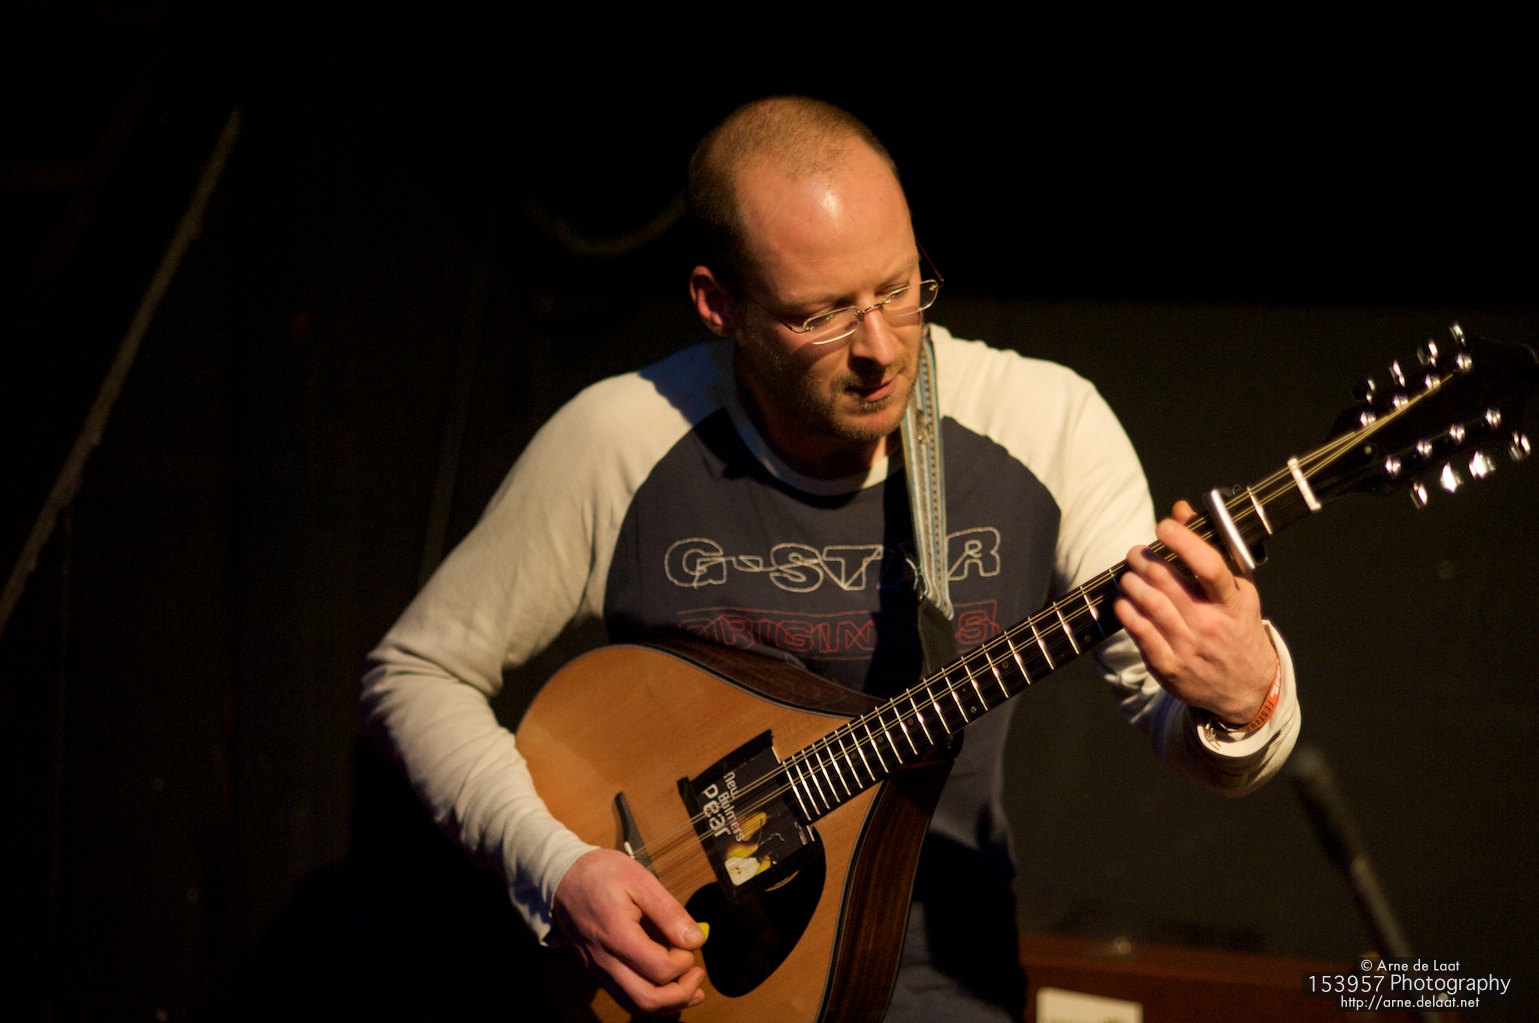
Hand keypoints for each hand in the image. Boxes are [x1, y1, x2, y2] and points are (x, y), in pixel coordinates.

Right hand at [551, 848, 707, 1014]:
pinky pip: (624, 996)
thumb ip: (669, 912)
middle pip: (646, 1000)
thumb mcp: (640, 880)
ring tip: (691, 989)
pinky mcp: (597, 970)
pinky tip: (668, 987)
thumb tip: (696, 940)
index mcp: (617, 935)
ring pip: (634, 1005)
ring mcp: (598, 969)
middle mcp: (605, 960)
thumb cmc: (602, 873)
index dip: (683, 961)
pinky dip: (650, 998)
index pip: (659, 969)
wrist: (562, 878)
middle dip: (680, 995)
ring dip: (667, 1003)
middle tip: (698, 973)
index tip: (690, 942)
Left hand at [1114, 500, 1277, 724]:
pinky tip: (1124, 601)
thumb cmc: (1238, 627)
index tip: (1165, 526)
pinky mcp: (1168, 666)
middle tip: (1136, 553)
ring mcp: (1188, 647)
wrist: (1246, 688)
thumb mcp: (1239, 589)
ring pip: (1149, 604)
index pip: (1209, 566)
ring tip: (1129, 575)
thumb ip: (1212, 547)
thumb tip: (1181, 510)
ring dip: (1131, 582)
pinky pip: (1139, 632)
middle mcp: (1210, 624)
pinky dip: (1126, 611)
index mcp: (1232, 602)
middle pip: (1167, 581)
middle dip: (1144, 559)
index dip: (1182, 541)